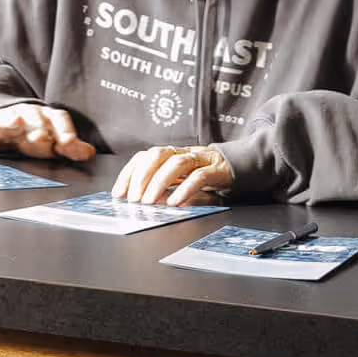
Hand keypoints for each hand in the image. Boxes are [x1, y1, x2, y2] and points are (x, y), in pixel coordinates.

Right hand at [0, 104, 95, 161]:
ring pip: (14, 118)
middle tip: (44, 138)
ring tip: (16, 123)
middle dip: (40, 129)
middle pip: (37, 120)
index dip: (65, 132)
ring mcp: (10, 119)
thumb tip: (90, 153)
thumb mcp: (53, 142)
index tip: (70, 144)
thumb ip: (70, 148)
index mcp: (49, 120)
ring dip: (15, 121)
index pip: (60, 121)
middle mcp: (31, 116)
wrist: (7, 124)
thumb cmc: (34, 136)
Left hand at [112, 145, 232, 205]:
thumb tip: (139, 203)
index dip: (128, 174)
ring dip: (159, 182)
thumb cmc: (204, 176)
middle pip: (157, 155)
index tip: (118, 193)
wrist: (238, 167)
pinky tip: (175, 202)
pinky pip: (199, 176)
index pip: (143, 157)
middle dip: (141, 176)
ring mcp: (200, 159)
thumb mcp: (179, 182)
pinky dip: (185, 189)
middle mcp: (182, 153)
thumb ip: (162, 189)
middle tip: (134, 199)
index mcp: (170, 155)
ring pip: (177, 163)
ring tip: (149, 201)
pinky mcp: (217, 170)